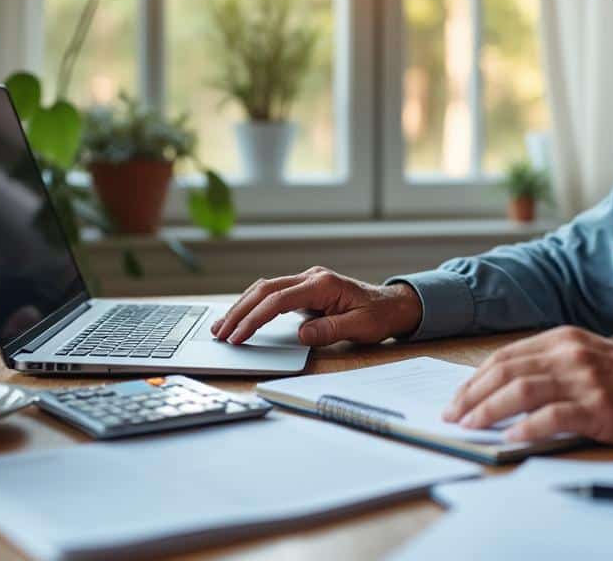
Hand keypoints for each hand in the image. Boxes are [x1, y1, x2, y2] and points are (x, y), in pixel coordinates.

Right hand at [211, 267, 422, 346]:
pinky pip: (272, 293)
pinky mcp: (305, 288)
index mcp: (323, 284)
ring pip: (264, 288)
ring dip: (241, 306)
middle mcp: (311, 277)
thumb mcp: (360, 327)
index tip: (239, 336)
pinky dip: (253, 304)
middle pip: (264, 289)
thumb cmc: (378, 316)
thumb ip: (330, 330)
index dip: (255, 318)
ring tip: (222, 327)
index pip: (279, 300)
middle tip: (220, 333)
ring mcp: (307, 280)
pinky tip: (240, 317)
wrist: (392, 305)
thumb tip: (301, 335)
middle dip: (239, 312)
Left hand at [442, 326, 612, 445]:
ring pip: (521, 391)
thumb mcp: (588, 358)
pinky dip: (526, 427)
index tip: (457, 399)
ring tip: (470, 427)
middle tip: (453, 416)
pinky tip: (510, 437)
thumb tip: (503, 390)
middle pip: (506, 371)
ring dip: (488, 410)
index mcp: (563, 338)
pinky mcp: (599, 407)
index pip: (505, 356)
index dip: (475, 379)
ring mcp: (584, 379)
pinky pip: (552, 417)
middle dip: (472, 395)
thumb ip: (550, 366)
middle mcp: (570, 354)